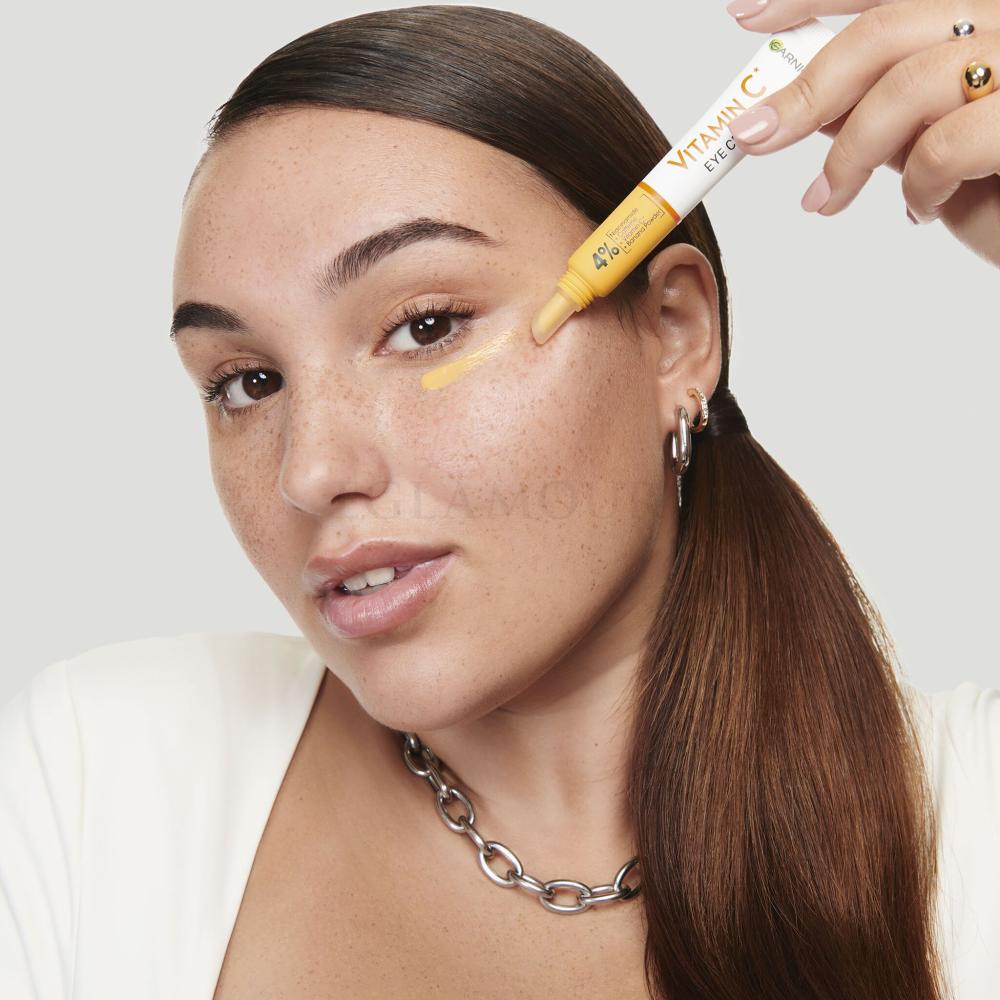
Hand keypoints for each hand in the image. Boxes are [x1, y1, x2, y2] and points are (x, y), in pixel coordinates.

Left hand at [724, 0, 999, 267]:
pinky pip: (946, 145)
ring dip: (851, 155)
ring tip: (827, 198)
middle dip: (804, 91)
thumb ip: (879, 105)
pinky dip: (916, 186)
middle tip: (753, 136)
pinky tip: (922, 207)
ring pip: (908, 86)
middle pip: (884, 32)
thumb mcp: (927, 135)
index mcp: (978, 14)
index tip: (747, 13)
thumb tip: (805, 96)